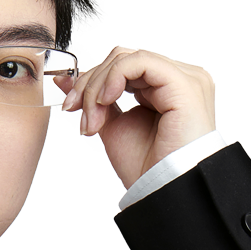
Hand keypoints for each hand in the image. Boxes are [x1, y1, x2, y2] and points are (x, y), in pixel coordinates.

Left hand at [60, 48, 214, 189]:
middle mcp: (176, 80)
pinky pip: (140, 62)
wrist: (162, 190)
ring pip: (126, 59)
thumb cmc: (147, 167)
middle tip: (79, 114)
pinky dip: (114, 78)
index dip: (91, 81)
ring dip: (98, 86)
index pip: (121, 66)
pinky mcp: (185, 84)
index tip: (71, 106)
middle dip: (90, 85)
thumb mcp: (111, 125)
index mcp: (163, 88)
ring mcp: (184, 79)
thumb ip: (93, 99)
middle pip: (121, 59)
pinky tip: (106, 100)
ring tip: (94, 119)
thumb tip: (65, 80)